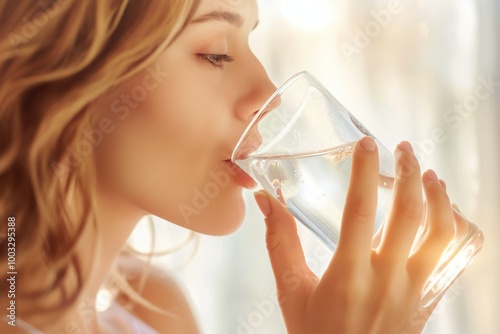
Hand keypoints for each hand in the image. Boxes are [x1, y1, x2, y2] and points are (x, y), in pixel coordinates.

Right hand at [254, 137, 453, 333]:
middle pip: (408, 214)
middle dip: (408, 173)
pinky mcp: (428, 300)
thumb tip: (266, 201)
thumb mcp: (290, 290)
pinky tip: (448, 213)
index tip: (366, 144)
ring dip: (439, 198)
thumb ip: (279, 241)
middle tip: (403, 149)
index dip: (364, 171)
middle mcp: (386, 280)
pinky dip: (457, 230)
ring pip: (441, 234)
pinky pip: (454, 259)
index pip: (360, 209)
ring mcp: (414, 291)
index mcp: (348, 275)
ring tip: (429, 175)